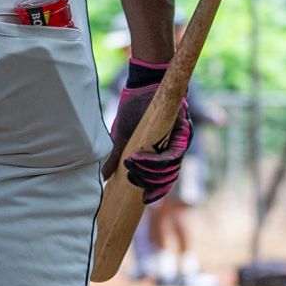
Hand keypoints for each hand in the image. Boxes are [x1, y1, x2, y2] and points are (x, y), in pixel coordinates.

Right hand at [105, 68, 192, 204]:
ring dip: (150, 173)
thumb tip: (104, 176)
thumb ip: (115, 156)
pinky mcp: (181, 131)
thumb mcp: (120, 135)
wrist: (142, 85)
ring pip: (170, 168)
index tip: (142, 200)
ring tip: (130, 169)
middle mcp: (172, 148)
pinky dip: (155, 160)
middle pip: (167, 177)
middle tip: (133, 184)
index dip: (153, 190)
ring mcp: (179, 141)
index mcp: (159, 152)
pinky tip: (137, 159)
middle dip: (149, 185)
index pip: (160, 178)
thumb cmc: (133, 108)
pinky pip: (172, 153)